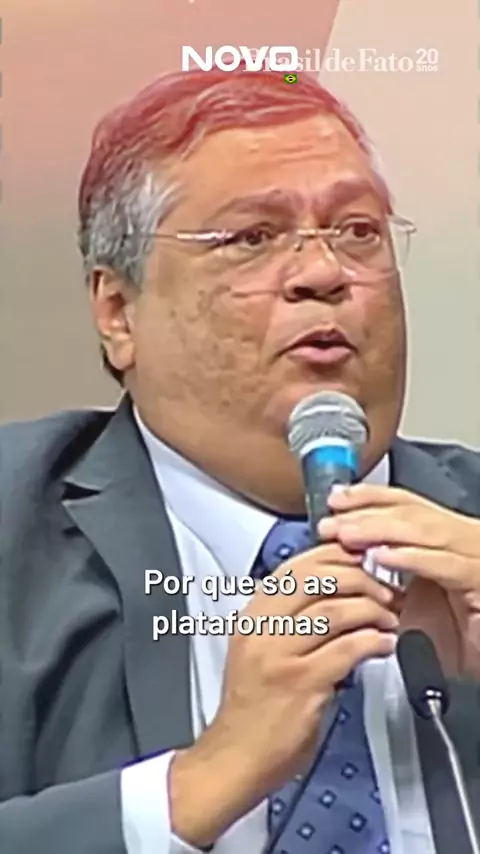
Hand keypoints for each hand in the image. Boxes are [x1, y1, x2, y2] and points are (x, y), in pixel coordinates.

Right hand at [170, 542, 397, 847]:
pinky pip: (346, 649)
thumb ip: (288, 617)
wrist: (237, 755)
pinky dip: (374, 642)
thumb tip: (336, 589)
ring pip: (335, 610)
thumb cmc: (254, 706)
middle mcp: (262, 629)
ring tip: (389, 618)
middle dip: (360, 578)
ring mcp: (279, 655)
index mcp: (253, 615)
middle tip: (384, 589)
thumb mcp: (260, 648)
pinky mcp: (300, 683)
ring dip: (373, 610)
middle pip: (316, 579)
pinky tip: (384, 645)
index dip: (336, 556)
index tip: (362, 559)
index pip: (297, 566)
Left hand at [321, 484, 479, 598]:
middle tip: (330, 523)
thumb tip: (343, 562)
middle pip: (409, 512)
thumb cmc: (458, 637)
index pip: (404, 504)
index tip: (334, 501)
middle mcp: (463, 537)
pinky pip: (442, 564)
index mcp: (446, 536)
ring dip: (379, 531)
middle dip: (365, 515)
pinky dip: (410, 558)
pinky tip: (382, 556)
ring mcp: (473, 554)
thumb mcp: (413, 601)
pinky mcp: (479, 578)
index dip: (368, 500)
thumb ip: (387, 578)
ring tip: (347, 535)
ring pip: (422, 531)